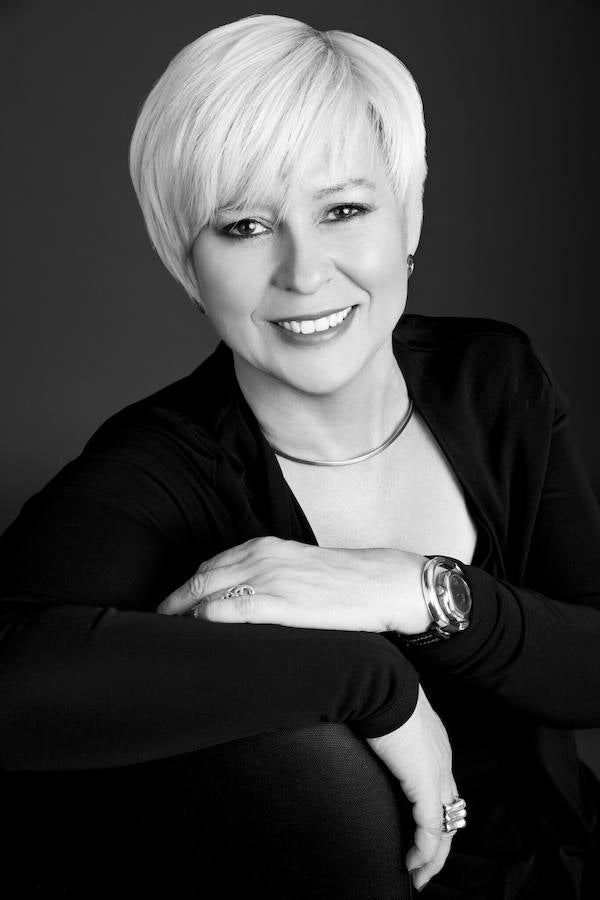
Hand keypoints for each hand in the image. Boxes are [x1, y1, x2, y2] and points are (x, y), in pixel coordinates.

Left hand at [156, 536, 430, 632]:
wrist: (381, 583)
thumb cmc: (346, 580)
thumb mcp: (300, 567)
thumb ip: (270, 575)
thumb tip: (247, 598)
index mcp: (264, 546)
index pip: (209, 565)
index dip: (185, 587)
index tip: (170, 607)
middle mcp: (260, 556)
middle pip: (199, 577)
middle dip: (172, 601)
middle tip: (155, 623)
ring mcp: (268, 578)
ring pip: (206, 592)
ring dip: (181, 613)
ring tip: (166, 635)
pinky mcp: (279, 602)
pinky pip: (228, 609)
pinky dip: (205, 620)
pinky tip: (195, 634)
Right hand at [366, 684, 459, 892]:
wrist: (382, 683)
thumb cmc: (378, 692)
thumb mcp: (387, 717)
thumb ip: (387, 733)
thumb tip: (369, 735)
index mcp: (435, 745)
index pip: (443, 788)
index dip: (435, 815)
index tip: (420, 834)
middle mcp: (443, 762)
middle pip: (451, 813)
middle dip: (439, 845)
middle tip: (423, 867)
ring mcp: (438, 774)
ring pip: (446, 827)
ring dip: (433, 857)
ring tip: (419, 874)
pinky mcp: (426, 786)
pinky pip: (432, 829)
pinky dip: (425, 852)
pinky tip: (414, 864)